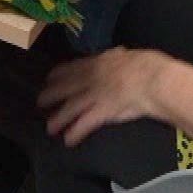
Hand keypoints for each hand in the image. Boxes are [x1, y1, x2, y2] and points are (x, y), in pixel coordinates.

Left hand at [38, 49, 172, 145]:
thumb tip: (118, 52)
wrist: (153, 79)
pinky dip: (75, 132)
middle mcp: (91, 79)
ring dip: (59, 118)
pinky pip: (85, 124)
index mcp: (98, 62)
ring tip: (50, 128)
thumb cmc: (146, 65)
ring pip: (71, 107)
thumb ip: (118, 56)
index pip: (73, 67)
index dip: (59, 74)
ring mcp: (95, 96)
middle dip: (51, 95)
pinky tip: (68, 140)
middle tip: (39, 102)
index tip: (50, 78)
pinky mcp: (102, 112)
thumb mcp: (127, 55)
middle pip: (65, 88)